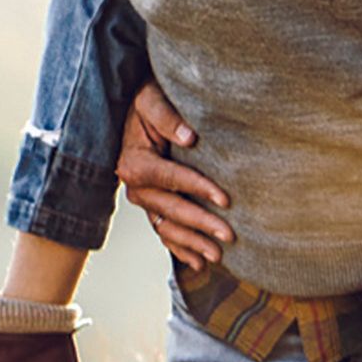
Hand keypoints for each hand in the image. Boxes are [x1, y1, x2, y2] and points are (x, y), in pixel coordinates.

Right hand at [116, 80, 232, 270]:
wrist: (132, 108)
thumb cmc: (145, 99)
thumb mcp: (152, 99)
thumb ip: (167, 116)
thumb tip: (191, 136)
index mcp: (136, 162)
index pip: (172, 179)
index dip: (199, 189)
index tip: (226, 200)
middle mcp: (135, 186)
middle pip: (172, 210)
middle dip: (201, 225)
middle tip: (229, 236)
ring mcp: (142, 199)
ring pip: (168, 227)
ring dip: (192, 244)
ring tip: (218, 257)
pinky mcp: (150, 204)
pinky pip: (163, 231)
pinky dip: (180, 248)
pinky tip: (198, 263)